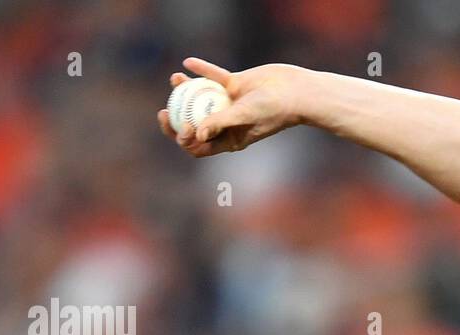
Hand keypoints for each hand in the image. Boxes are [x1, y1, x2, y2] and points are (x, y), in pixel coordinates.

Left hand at [157, 57, 308, 156]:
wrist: (295, 91)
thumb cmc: (273, 109)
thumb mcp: (245, 116)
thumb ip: (220, 123)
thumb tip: (196, 134)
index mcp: (229, 140)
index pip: (199, 146)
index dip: (184, 140)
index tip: (182, 125)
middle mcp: (227, 124)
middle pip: (194, 125)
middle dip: (175, 121)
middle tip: (164, 110)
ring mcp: (230, 104)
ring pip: (200, 99)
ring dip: (185, 91)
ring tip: (175, 79)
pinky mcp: (234, 85)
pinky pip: (213, 76)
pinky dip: (201, 70)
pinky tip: (188, 63)